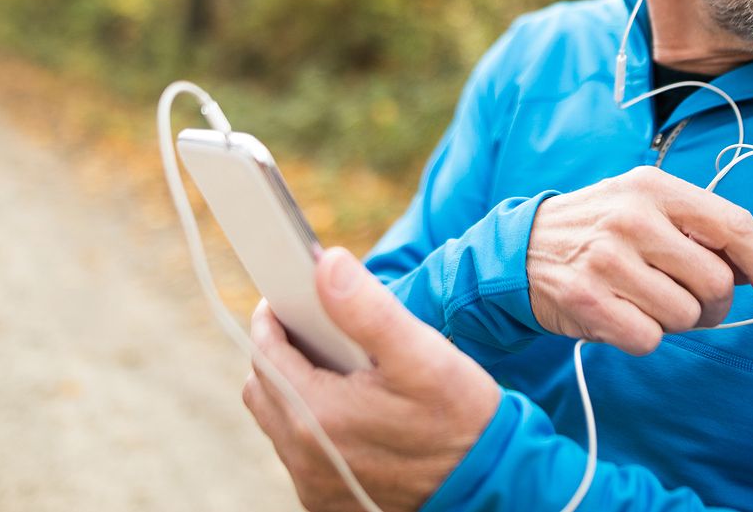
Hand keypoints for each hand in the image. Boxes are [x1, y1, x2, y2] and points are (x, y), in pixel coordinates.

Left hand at [242, 248, 501, 511]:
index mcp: (317, 416)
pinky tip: (349, 409)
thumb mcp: (421, 354)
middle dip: (279, 354)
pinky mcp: (326, 501)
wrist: (490, 482)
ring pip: (277, 423)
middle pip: (262, 390)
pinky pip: (299, 454)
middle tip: (313, 330)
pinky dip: (311, 426)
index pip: (264, 354)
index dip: (271, 319)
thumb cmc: (459, 416)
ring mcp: (314, 484)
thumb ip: (367, 309)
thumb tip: (325, 265)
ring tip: (335, 367)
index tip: (285, 297)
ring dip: (294, 390)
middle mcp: (305, 457)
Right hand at [527, 165, 752, 353]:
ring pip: (685, 316)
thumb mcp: (645, 207)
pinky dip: (642, 337)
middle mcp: (632, 217)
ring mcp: (607, 258)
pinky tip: (618, 315)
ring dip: (673, 322)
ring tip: (642, 301)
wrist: (519, 249)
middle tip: (684, 301)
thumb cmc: (598, 232)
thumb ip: (700, 231)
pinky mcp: (587, 299)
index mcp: (654, 187)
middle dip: (712, 305)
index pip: (734, 225)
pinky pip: (650, 339)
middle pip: (716, 282)